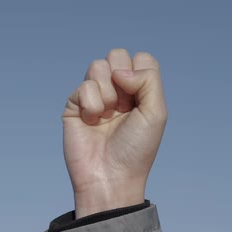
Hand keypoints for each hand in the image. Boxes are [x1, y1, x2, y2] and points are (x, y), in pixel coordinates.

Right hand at [63, 49, 166, 217]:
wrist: (110, 177)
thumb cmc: (136, 150)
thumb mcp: (156, 112)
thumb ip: (148, 79)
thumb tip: (119, 71)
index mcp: (138, 91)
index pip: (140, 59)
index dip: (140, 74)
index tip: (139, 102)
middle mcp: (116, 91)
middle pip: (117, 55)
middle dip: (121, 78)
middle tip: (123, 107)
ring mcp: (94, 97)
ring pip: (97, 65)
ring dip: (106, 92)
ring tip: (107, 116)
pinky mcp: (74, 106)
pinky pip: (83, 86)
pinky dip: (91, 104)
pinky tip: (92, 122)